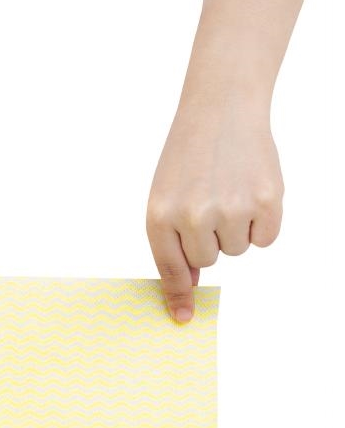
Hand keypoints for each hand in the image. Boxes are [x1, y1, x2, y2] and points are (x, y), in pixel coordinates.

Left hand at [147, 93, 282, 323]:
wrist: (222, 109)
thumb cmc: (190, 158)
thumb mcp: (165, 198)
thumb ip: (172, 244)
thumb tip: (191, 287)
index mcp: (160, 217)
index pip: (170, 270)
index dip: (178, 296)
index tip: (183, 318)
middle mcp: (194, 216)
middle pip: (207, 261)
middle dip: (210, 240)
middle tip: (211, 202)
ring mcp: (231, 209)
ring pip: (236, 251)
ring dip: (236, 229)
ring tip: (230, 192)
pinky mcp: (267, 200)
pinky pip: (266, 239)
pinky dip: (263, 224)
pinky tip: (252, 193)